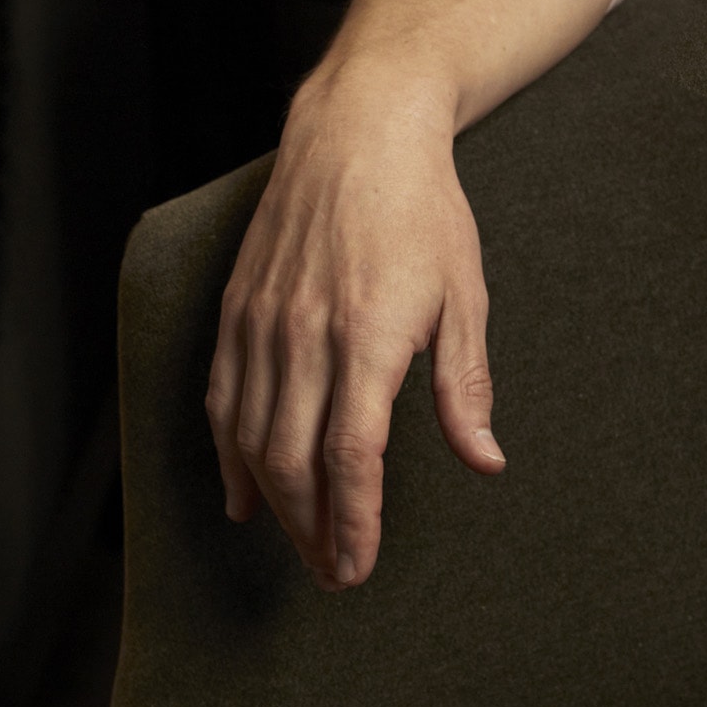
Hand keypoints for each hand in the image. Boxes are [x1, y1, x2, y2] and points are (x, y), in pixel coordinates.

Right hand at [203, 66, 506, 588]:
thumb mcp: (464, 296)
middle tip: (335, 573)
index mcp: (368, 336)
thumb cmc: (424, 212)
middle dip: (312, 529)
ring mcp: (261, 322)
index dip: (353, 521)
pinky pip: (221, 398)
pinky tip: (244, 493)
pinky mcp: (235, 309)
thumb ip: (465, 387)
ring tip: (301, 543)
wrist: (358, 132)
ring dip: (273, 503)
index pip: (352, 457)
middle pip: (293, 462)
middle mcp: (304, 336)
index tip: (357, 567)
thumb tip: (485, 462)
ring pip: (250, 438)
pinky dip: (228, 455)